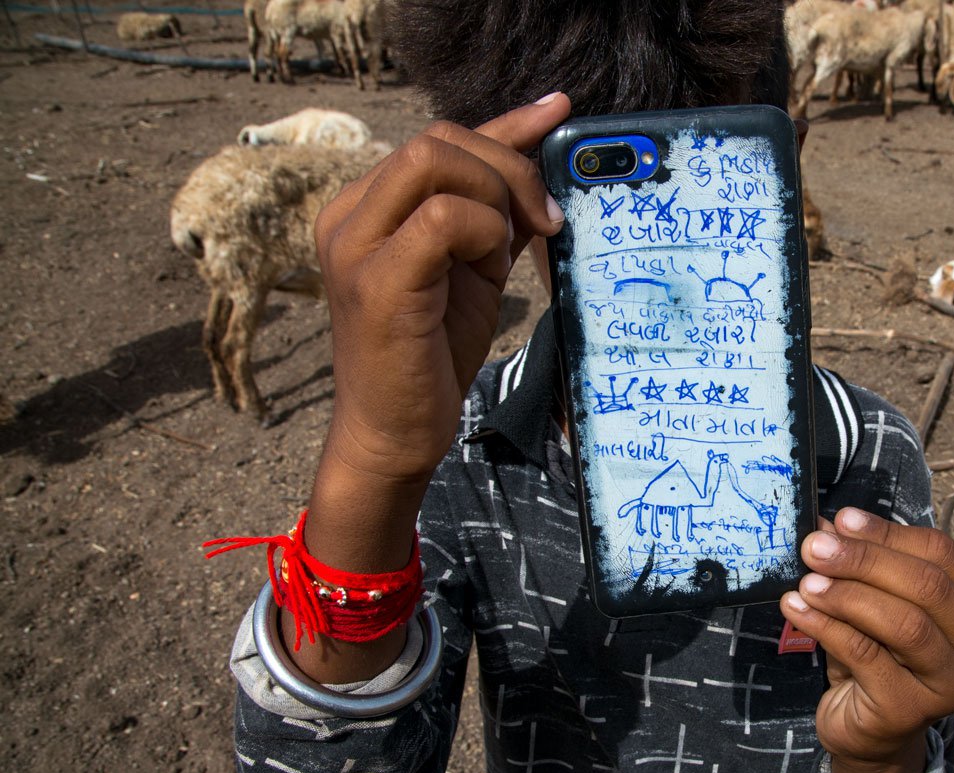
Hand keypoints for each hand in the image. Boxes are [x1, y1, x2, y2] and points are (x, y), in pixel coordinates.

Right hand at [313, 93, 570, 487]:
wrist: (396, 431)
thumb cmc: (433, 353)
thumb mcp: (474, 266)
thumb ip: (494, 213)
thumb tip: (541, 161)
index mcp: (366, 207)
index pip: (437, 139)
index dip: (504, 123)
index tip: (558, 112)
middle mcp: (347, 216)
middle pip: (437, 139)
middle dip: (508, 168)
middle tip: (544, 220)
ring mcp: (354, 245)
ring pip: (435, 162)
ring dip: (494, 199)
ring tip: (504, 254)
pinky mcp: (375, 282)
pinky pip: (443, 218)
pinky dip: (483, 234)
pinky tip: (490, 268)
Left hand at [780, 507, 953, 772]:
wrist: (871, 731)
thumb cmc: (883, 655)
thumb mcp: (881, 602)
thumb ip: (865, 564)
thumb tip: (828, 525)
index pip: (941, 555)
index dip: (888, 534)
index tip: (841, 520)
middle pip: (926, 587)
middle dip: (865, 561)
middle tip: (815, 547)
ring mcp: (953, 685)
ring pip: (903, 624)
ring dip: (847, 595)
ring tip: (806, 581)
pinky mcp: (911, 710)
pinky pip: (866, 656)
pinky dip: (827, 626)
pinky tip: (797, 608)